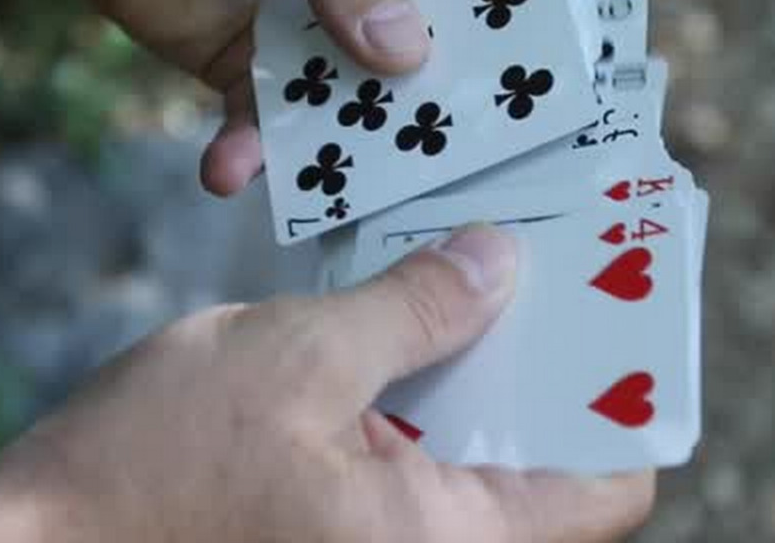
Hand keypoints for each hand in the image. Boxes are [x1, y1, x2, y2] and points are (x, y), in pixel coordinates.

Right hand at [0, 226, 653, 541]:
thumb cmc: (149, 470)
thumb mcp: (297, 358)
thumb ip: (412, 309)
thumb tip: (499, 262)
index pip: (610, 486)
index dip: (624, 394)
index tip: (617, 310)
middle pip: (543, 458)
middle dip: (543, 357)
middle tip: (540, 260)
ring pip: (472, 452)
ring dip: (472, 364)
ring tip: (464, 269)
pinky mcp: (335, 531)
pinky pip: (411, 460)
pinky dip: (415, 391)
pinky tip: (386, 318)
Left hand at [31, 0, 478, 196]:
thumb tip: (400, 48)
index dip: (500, 22)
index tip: (515, 87)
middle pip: (425, 50)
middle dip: (426, 107)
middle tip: (430, 162)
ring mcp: (314, 25)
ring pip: (352, 101)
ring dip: (341, 147)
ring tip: (326, 185)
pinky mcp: (254, 66)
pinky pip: (269, 122)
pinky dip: (252, 152)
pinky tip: (229, 169)